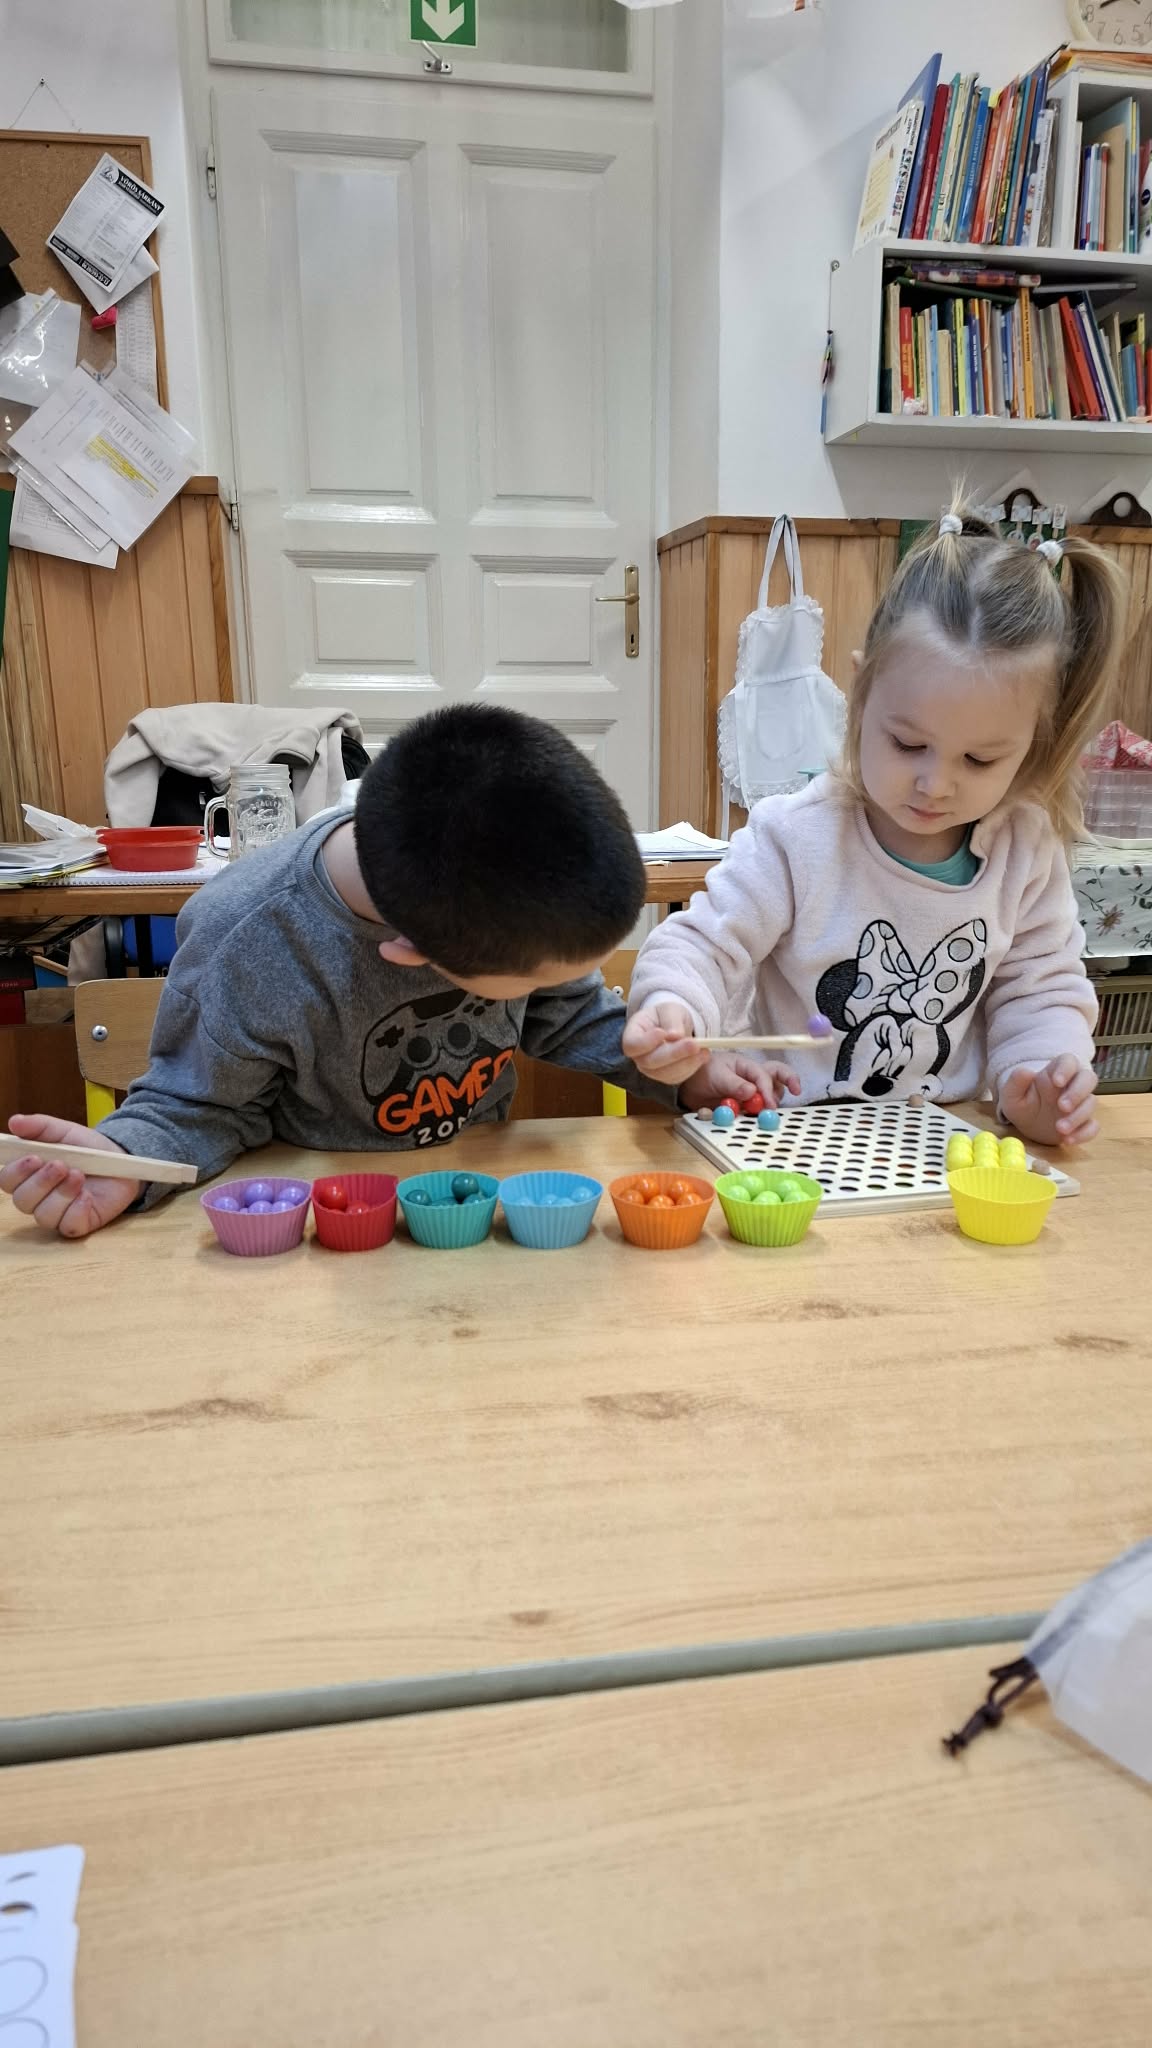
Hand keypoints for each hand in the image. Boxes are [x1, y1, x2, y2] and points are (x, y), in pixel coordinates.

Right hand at [0, 1115, 138, 1237]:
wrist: (122, 1160)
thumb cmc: (88, 1148)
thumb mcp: (66, 1131)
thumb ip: (40, 1126)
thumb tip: (14, 1122)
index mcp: (29, 1174)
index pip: (7, 1181)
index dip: (15, 1172)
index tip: (33, 1158)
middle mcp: (38, 1197)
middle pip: (22, 1201)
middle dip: (40, 1183)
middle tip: (61, 1165)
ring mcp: (58, 1213)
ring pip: (44, 1215)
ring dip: (61, 1194)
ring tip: (79, 1175)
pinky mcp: (78, 1224)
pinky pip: (68, 1226)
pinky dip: (77, 1210)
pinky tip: (87, 1196)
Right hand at [622, 1001, 708, 1085]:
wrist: (676, 1027)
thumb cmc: (667, 1016)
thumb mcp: (670, 1010)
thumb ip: (671, 1020)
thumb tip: (675, 1036)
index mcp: (633, 1035)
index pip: (632, 1045)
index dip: (646, 1042)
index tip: (662, 1033)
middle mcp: (639, 1056)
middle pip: (650, 1062)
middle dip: (674, 1054)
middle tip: (694, 1044)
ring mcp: (652, 1070)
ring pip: (666, 1073)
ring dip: (687, 1062)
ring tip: (704, 1049)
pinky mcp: (667, 1077)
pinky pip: (678, 1077)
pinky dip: (692, 1067)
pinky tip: (703, 1055)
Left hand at [680, 1056, 800, 1113]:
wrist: (689, 1086)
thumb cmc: (703, 1072)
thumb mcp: (717, 1075)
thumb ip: (734, 1083)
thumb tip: (753, 1091)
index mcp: (747, 1066)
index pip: (764, 1075)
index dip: (768, 1090)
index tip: (769, 1105)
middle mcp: (753, 1079)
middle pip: (778, 1076)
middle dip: (790, 1081)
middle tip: (796, 1090)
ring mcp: (751, 1093)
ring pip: (771, 1096)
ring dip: (771, 1103)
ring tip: (762, 1112)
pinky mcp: (746, 1106)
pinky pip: (757, 1111)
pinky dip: (758, 1115)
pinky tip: (752, 1119)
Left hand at [1000, 1058, 1097, 1147]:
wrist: (1028, 1126)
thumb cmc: (1022, 1104)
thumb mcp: (1011, 1094)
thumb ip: (1016, 1082)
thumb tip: (1026, 1072)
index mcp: (1055, 1073)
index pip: (1069, 1061)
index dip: (1066, 1069)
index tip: (1057, 1081)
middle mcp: (1072, 1085)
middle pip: (1088, 1078)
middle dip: (1078, 1092)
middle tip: (1062, 1107)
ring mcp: (1080, 1104)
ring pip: (1091, 1102)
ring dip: (1078, 1116)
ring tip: (1060, 1129)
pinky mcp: (1084, 1123)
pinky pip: (1093, 1126)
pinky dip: (1084, 1133)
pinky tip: (1068, 1140)